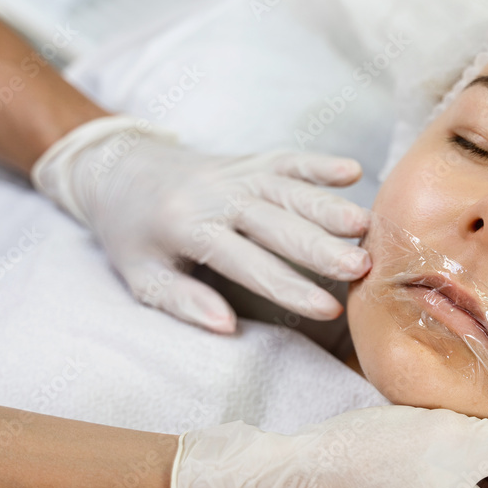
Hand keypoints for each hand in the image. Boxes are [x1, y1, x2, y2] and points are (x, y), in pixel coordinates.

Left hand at [31, 115, 371, 331]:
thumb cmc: (134, 236)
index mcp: (188, 228)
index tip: (328, 309)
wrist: (119, 171)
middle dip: (321, 247)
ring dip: (329, 207)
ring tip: (367, 227)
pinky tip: (352, 172)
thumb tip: (226, 327)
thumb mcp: (142, 277)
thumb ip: (183, 301)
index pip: (248, 263)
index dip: (290, 288)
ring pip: (289, 190)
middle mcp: (217, 196)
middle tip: (363, 267)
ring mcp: (237, 174)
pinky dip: (319, 164)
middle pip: (277, 224)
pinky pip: (288, 160)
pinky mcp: (250, 161)